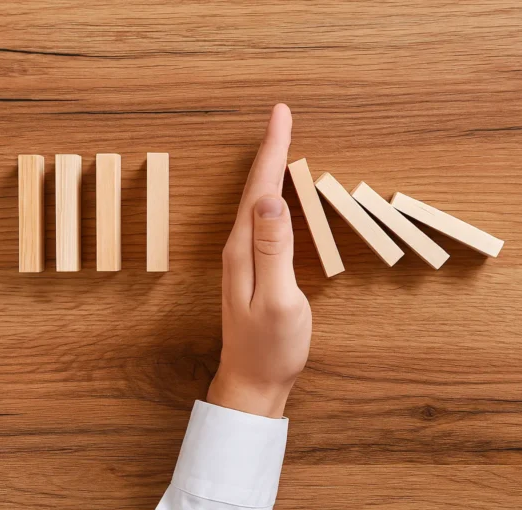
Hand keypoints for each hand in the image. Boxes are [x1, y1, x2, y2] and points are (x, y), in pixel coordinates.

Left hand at [207, 104, 311, 418]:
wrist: (253, 382)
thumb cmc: (271, 347)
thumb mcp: (279, 299)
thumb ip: (275, 250)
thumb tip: (271, 200)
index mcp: (246, 249)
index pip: (261, 188)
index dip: (273, 149)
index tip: (281, 114)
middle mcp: (240, 248)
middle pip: (256, 188)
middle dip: (270, 149)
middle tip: (281, 117)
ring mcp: (244, 259)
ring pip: (257, 202)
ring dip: (269, 169)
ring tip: (279, 142)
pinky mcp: (253, 269)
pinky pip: (262, 220)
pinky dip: (271, 196)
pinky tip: (275, 194)